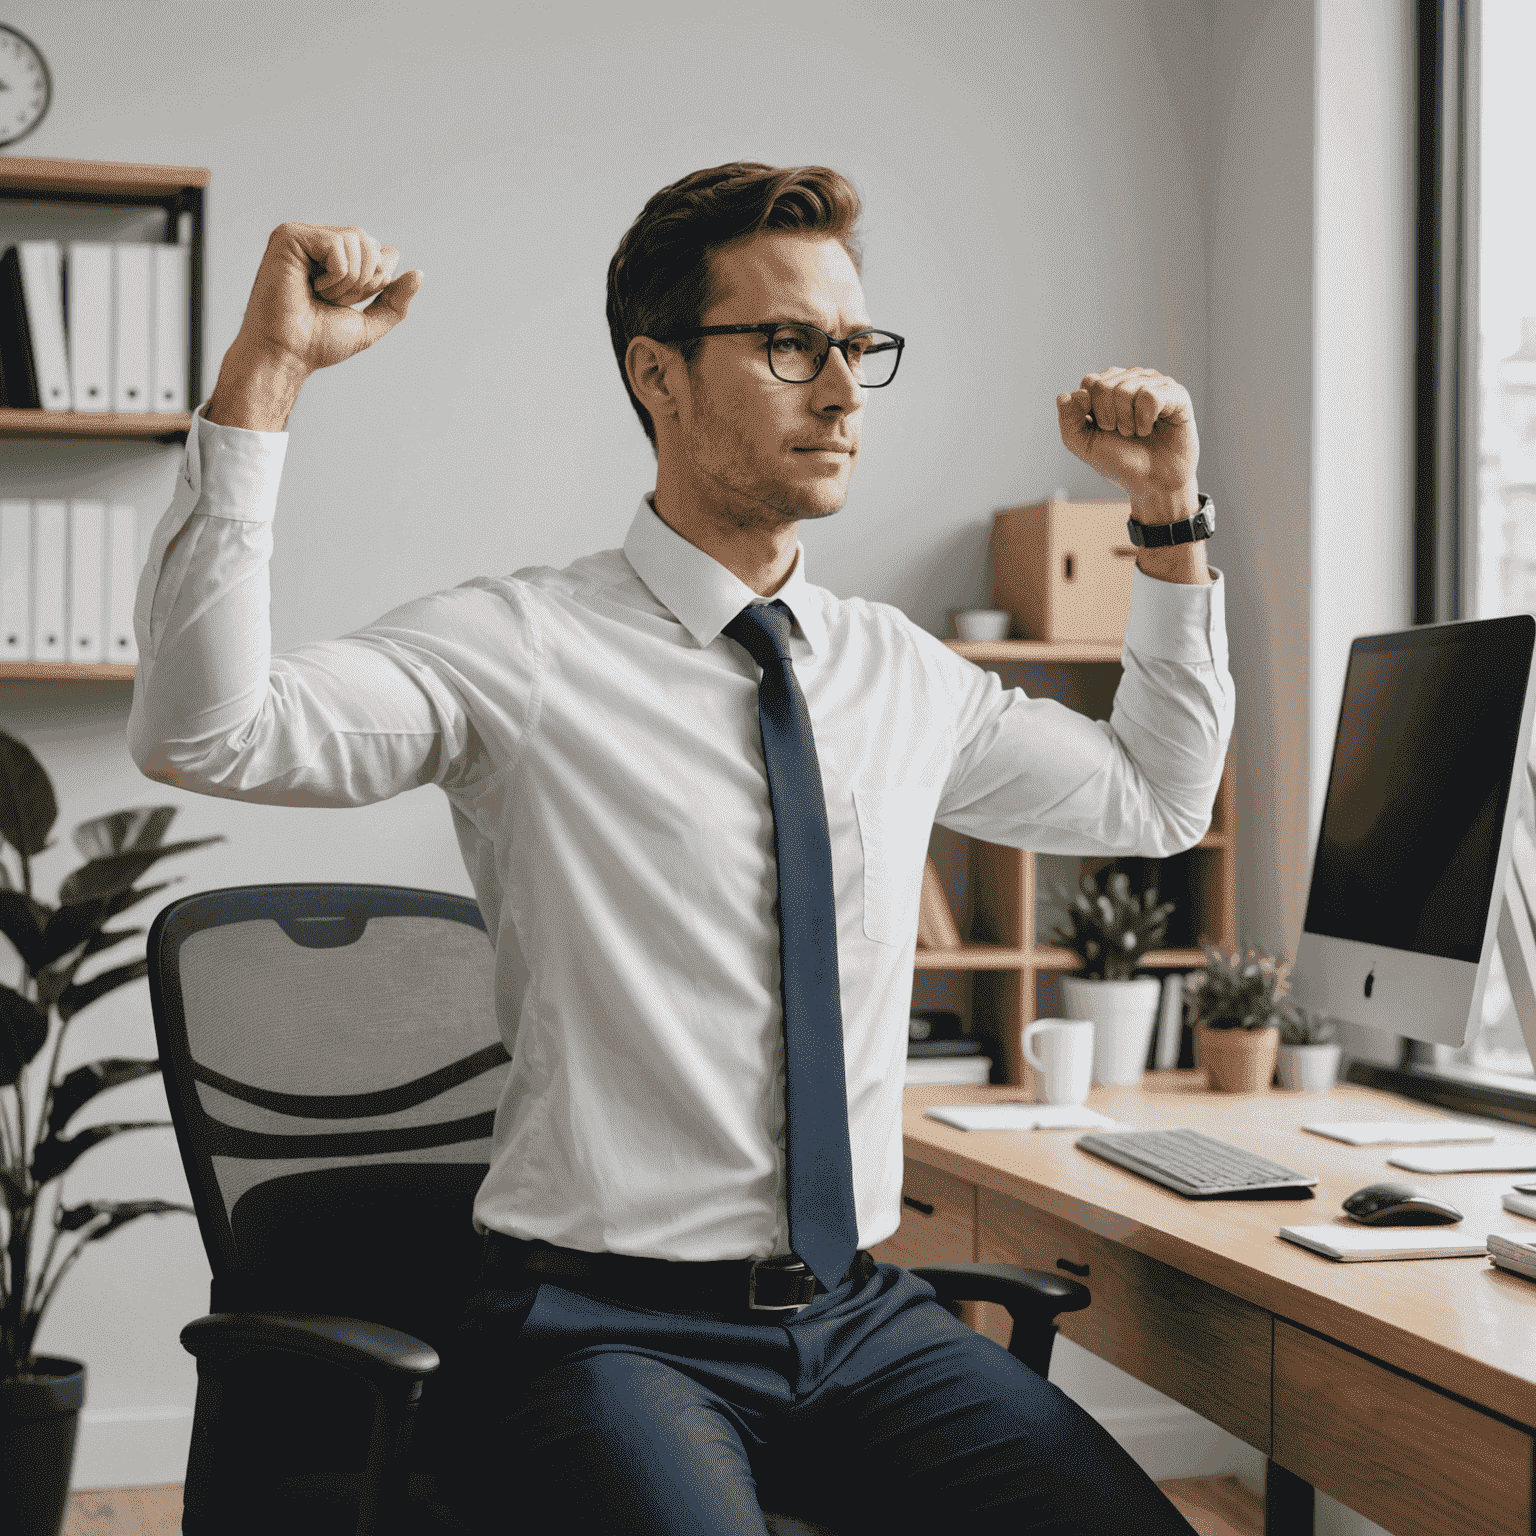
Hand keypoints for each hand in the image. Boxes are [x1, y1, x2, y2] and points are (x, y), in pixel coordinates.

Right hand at [236, 221, 423, 377]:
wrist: (288, 353)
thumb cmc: (319, 342)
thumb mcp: (369, 323)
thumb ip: (394, 300)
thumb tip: (419, 273)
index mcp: (335, 258)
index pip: (381, 252)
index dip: (376, 282)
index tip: (345, 303)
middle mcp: (319, 242)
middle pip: (372, 244)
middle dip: (364, 282)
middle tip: (331, 301)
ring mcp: (303, 236)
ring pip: (358, 241)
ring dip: (349, 281)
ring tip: (321, 295)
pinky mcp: (288, 235)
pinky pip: (338, 245)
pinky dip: (336, 276)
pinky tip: (311, 287)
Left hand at [1056, 366, 1198, 519]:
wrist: (1150, 484)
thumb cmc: (1119, 461)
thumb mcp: (1084, 444)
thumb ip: (1068, 420)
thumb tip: (1064, 395)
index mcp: (1110, 385)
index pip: (1090, 382)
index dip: (1092, 412)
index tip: (1105, 428)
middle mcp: (1133, 378)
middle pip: (1104, 385)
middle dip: (1108, 418)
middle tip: (1123, 432)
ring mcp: (1156, 384)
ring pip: (1126, 389)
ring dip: (1126, 422)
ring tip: (1137, 432)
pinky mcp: (1177, 394)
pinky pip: (1150, 396)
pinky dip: (1145, 420)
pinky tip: (1151, 429)